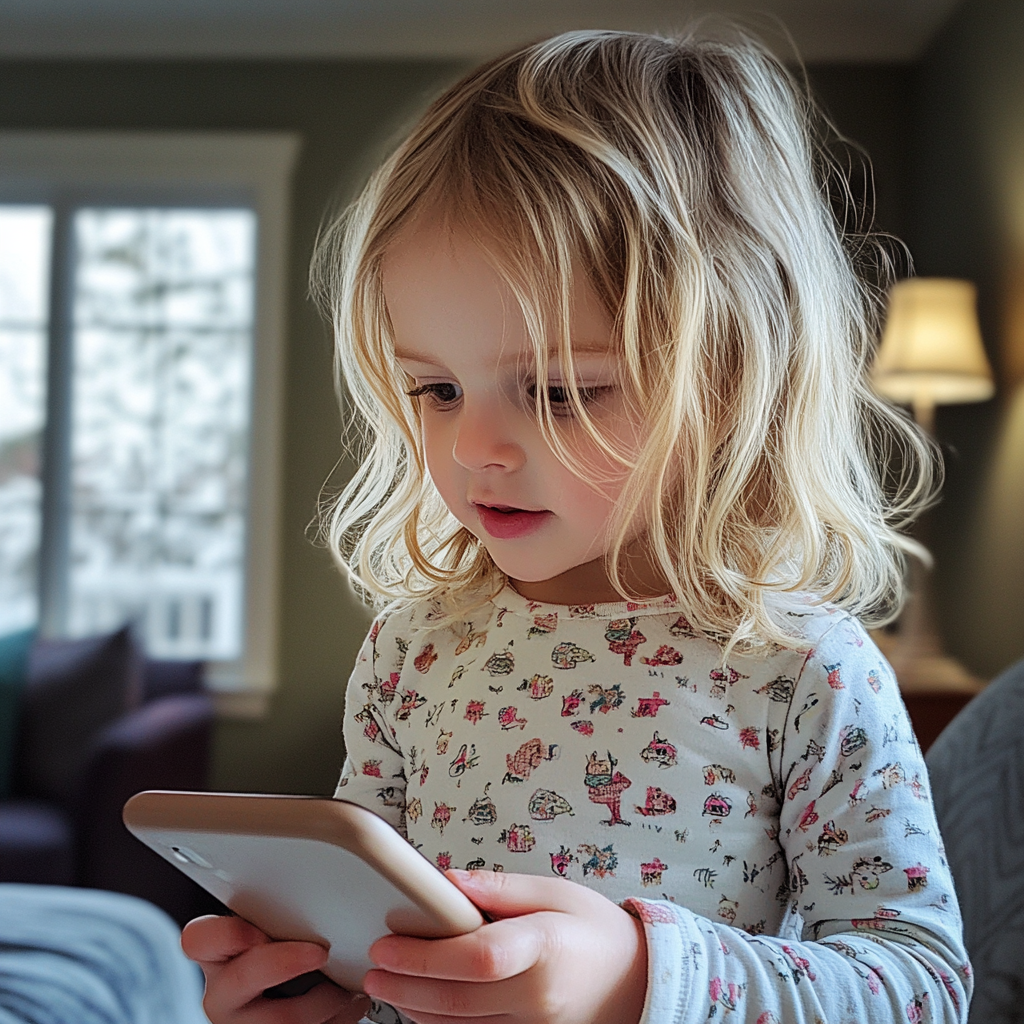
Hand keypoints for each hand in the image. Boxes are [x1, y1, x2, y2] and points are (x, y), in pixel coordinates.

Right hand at [181, 914, 370, 1023]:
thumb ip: (278, 912)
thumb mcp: (273, 927)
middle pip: (241, 980)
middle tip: (321, 951)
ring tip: (348, 986)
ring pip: (280, 1019)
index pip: (198, 939)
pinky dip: (339, 1019)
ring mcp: (244, 1023)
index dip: (229, 935)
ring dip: (325, 1000)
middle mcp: (224, 993)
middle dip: (285, 964)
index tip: (260, 929)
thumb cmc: (285, 950)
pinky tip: (352, 1003)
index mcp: (218, 954)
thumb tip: (326, 873)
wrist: (287, 1000)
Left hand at [363, 870, 647, 1023]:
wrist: (639, 982)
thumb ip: (500, 889)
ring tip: (385, 984)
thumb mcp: (556, 892)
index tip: (386, 943)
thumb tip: (447, 882)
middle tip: (372, 967)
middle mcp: (537, 998)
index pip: (477, 957)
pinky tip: (420, 1008)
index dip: (425, 956)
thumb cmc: (597, 932)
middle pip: (456, 999)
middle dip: (404, 986)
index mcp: (544, 948)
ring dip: (414, 1009)